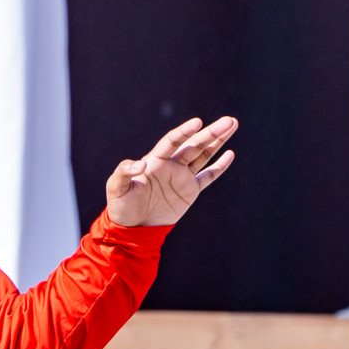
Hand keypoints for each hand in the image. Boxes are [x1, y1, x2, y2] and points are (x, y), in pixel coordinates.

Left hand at [105, 116, 236, 227]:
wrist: (132, 227)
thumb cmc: (120, 205)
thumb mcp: (116, 187)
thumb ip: (125, 171)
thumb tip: (142, 163)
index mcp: (154, 160)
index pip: (173, 141)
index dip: (185, 131)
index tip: (198, 122)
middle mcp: (170, 165)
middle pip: (194, 144)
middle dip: (211, 132)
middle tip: (229, 120)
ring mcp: (182, 177)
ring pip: (204, 155)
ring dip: (218, 141)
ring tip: (232, 125)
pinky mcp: (190, 191)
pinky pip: (208, 176)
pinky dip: (219, 166)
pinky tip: (230, 154)